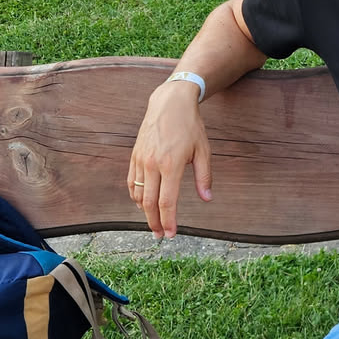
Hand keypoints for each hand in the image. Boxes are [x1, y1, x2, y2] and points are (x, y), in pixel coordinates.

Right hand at [127, 79, 210, 239]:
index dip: (169, 221)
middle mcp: (152, 164)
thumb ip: (204, 177)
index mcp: (171, 164)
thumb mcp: (203, 150)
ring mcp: (141, 160)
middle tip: (161, 235)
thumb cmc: (190, 126)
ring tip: (154, 222)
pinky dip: (136, 196)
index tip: (172, 234)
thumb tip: (207, 199)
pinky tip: (143, 204)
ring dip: (145, 212)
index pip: (167, 201)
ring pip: (138, 194)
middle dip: (155, 222)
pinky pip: (131, 182)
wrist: (170, 103)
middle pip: (150, 203)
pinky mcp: (134, 155)